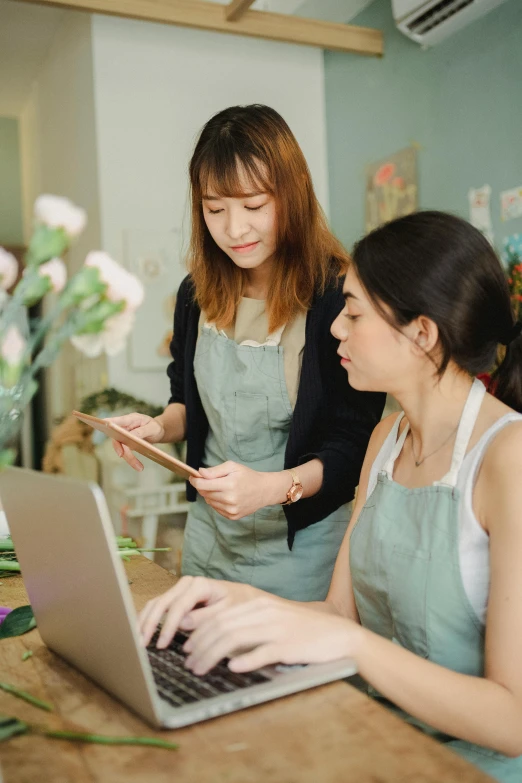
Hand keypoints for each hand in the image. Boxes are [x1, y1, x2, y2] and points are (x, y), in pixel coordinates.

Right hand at [108, 412, 164, 471]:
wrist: (159, 432)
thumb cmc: (155, 427)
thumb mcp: (152, 428)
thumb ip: (141, 431)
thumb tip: (130, 436)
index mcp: (131, 419)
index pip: (118, 420)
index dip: (110, 422)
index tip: (104, 423)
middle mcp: (125, 427)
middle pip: (117, 437)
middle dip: (120, 448)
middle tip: (122, 456)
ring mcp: (124, 435)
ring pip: (121, 447)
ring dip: (128, 458)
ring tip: (139, 468)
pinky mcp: (126, 443)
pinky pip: (125, 452)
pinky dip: (131, 459)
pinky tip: (138, 466)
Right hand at [138, 575, 258, 647]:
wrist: (242, 598)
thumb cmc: (237, 606)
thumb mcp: (227, 613)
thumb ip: (205, 617)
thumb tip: (182, 624)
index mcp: (199, 585)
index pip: (178, 606)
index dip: (168, 626)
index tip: (161, 645)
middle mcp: (186, 583)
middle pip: (161, 603)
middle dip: (149, 624)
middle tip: (140, 644)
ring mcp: (180, 589)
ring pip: (156, 603)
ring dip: (144, 621)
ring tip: (136, 641)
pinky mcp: (176, 596)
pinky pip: (158, 606)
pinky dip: (148, 618)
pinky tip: (141, 632)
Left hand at [182, 597, 362, 674]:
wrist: (338, 635)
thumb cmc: (303, 633)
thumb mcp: (273, 623)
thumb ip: (248, 628)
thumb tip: (219, 644)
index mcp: (258, 604)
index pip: (220, 616)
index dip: (199, 632)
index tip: (186, 648)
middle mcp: (264, 612)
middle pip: (222, 626)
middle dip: (199, 645)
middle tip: (187, 663)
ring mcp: (276, 627)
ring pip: (234, 638)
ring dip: (211, 655)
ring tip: (199, 669)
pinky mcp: (289, 645)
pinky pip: (262, 652)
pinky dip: (245, 660)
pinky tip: (232, 669)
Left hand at [189, 462, 282, 518]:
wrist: (264, 490)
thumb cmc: (247, 476)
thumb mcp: (232, 467)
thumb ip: (215, 470)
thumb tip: (200, 473)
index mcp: (229, 485)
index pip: (203, 485)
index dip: (195, 481)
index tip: (192, 477)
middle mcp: (230, 499)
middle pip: (204, 494)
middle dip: (203, 486)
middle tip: (206, 480)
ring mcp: (231, 510)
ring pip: (209, 502)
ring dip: (210, 494)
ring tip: (220, 488)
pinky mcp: (232, 516)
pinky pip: (216, 509)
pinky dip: (217, 502)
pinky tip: (225, 496)